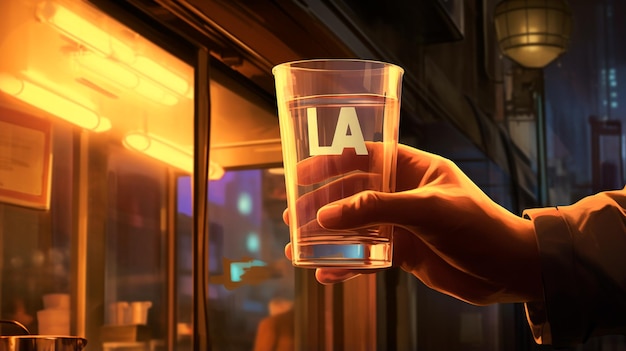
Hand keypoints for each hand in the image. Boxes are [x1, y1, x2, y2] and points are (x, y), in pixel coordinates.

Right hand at [284, 144, 541, 304]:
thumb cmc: (480, 227)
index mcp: (414, 168)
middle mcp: (404, 193)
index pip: (364, 156)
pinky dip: (347, 264)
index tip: (302, 173)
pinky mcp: (404, 252)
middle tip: (294, 214)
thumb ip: (378, 209)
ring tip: (299, 245)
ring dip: (328, 235)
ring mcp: (403, 224)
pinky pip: (367, 255)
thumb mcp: (428, 210)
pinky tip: (327, 273)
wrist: (510, 270)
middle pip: (352, 193)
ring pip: (356, 226)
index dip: (331, 161)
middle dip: (322, 203)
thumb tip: (327, 215)